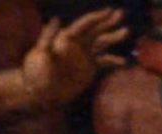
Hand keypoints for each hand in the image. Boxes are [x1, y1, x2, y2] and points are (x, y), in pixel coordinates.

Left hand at [8, 8, 128, 107]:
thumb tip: (56, 18)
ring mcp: (85, 57)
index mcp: (66, 38)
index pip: (84, 24)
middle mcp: (77, 45)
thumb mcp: (39, 54)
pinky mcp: (89, 69)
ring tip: (125, 31)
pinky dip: (114, 60)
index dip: (97, 16)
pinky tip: (123, 61)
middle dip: (108, 22)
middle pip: (96, 30)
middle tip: (121, 14)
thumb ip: (48, 36)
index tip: (109, 11)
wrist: (40, 94)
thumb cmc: (36, 74)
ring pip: (102, 43)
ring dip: (114, 37)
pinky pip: (105, 61)